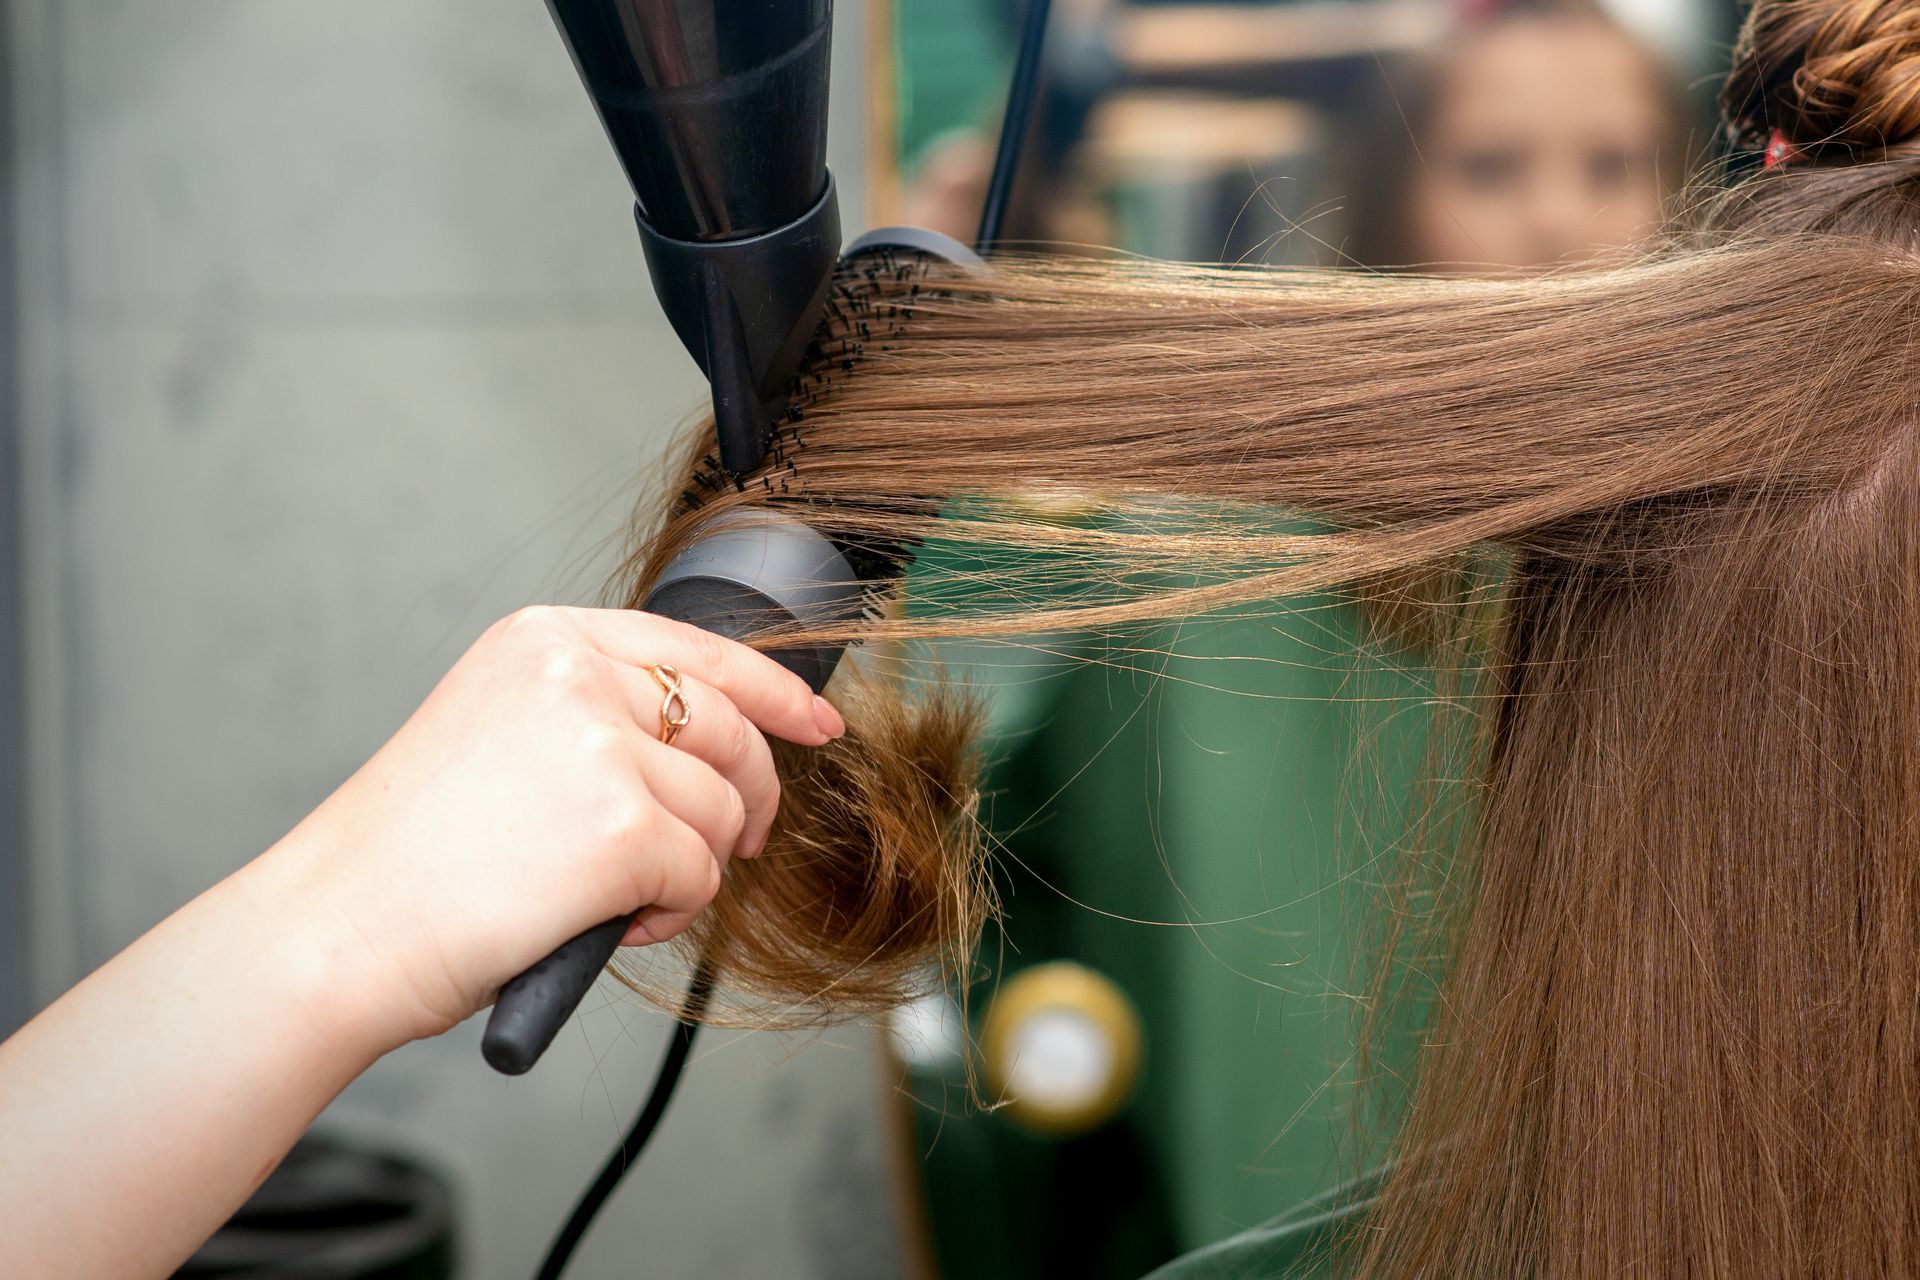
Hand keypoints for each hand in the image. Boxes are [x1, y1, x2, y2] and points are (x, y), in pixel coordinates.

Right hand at [266, 606, 845, 1048]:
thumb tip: (704, 746)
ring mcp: (604, 747)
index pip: (698, 648)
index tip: (818, 723)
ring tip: (615, 897)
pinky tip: (607, 922)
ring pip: (722, 812)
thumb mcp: (497, 733)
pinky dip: (670, 913)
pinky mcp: (625, 828)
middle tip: (737, 846)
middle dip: (750, 798)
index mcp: (545, 641)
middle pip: (731, 730)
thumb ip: (592, 714)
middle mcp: (579, 676)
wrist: (338, 926)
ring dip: (692, 867)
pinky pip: (701, 876)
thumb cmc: (410, 854)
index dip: (774, 691)